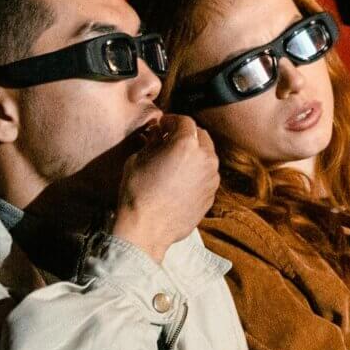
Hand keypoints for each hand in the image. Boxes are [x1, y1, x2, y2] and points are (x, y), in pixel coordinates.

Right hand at [16, 114, 218, 271]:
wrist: (146, 229)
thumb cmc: (138, 192)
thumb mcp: (138, 159)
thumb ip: (153, 142)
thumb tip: (158, 135)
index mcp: (186, 144)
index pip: (184, 121)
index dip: (172, 120)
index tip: (163, 125)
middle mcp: (205, 158)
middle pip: (201, 135)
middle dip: (186, 134)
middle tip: (169, 140)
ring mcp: (211, 178)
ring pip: (207, 156)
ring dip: (194, 153)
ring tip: (175, 161)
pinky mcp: (211, 195)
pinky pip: (207, 176)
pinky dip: (197, 172)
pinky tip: (181, 180)